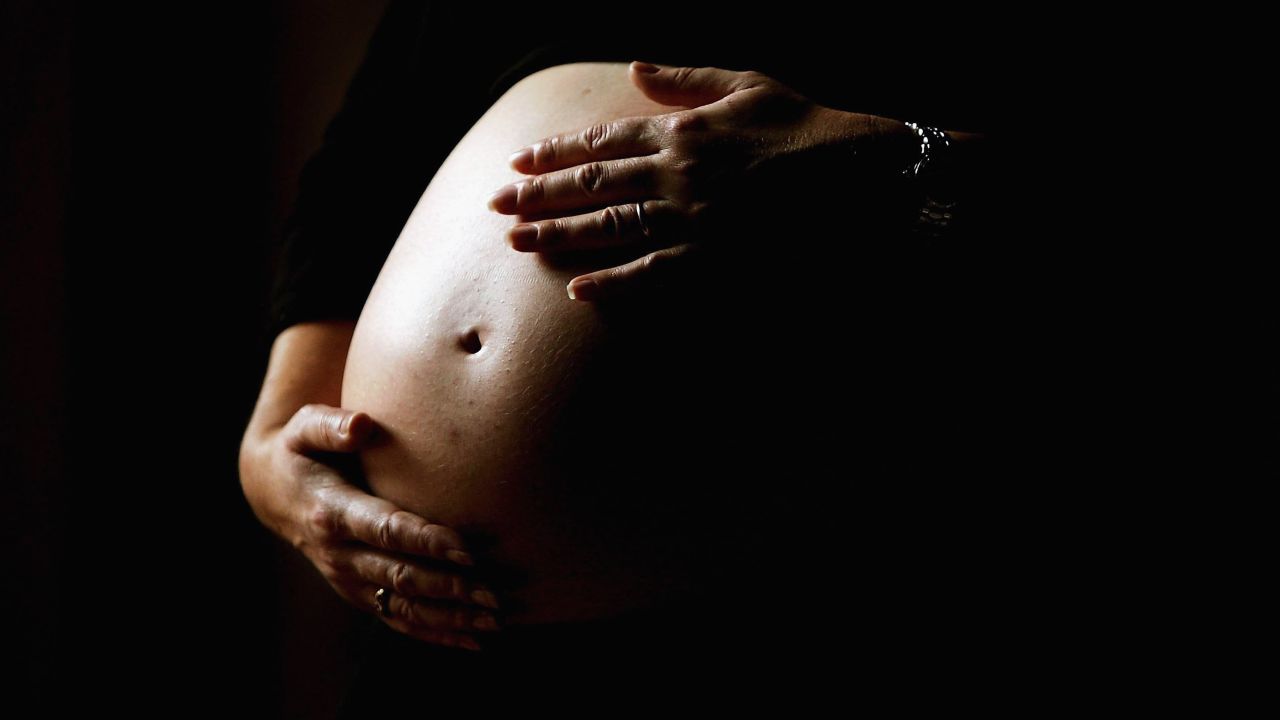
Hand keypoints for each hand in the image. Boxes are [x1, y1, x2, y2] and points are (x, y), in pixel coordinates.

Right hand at [239, 404, 502, 651]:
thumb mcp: (304, 428)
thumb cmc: (301, 449)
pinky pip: (398, 620)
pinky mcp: (359, 592)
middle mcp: (339, 553)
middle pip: (400, 576)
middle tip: (493, 593)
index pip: (385, 530)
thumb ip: (331, 426)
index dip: (426, 541)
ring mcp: (349, 579)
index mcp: (331, 512)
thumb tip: (362, 424)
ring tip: (494, 621)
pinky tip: (473, 641)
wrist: (273, 490)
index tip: (466, 549)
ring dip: (449, 618)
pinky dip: (435, 633)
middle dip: (449, 587)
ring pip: (402, 607)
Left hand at [488, 60, 913, 300]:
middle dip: (538, 193)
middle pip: (590, 183)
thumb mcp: (747, 84)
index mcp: (681, 129)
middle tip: (497, 202)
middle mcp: (675, 172)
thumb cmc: (807, 127)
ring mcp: (690, 219)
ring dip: (556, 234)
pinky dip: (611, 282)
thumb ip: (686, 78)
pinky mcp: (711, 260)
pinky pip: (649, 274)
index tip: (521, 158)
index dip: (556, 150)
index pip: (602, 138)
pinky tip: (578, 289)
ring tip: (516, 241)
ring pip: (606, 226)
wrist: (859, 177)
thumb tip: (634, 66)